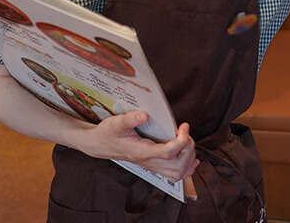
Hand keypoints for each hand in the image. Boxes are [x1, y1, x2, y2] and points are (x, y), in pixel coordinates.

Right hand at [82, 111, 198, 182]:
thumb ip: (130, 118)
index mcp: (142, 152)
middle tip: (184, 132)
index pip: (168, 153)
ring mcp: (152, 166)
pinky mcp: (154, 165)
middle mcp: (149, 162)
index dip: (181, 141)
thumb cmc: (108, 133)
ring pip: (178, 173)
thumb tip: (145, 115)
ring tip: (186, 141)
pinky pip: (175, 174)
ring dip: (188, 158)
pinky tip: (189, 156)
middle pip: (178, 165)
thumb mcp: (116, 122)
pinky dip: (186, 167)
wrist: (100, 145)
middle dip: (188, 148)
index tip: (183, 126)